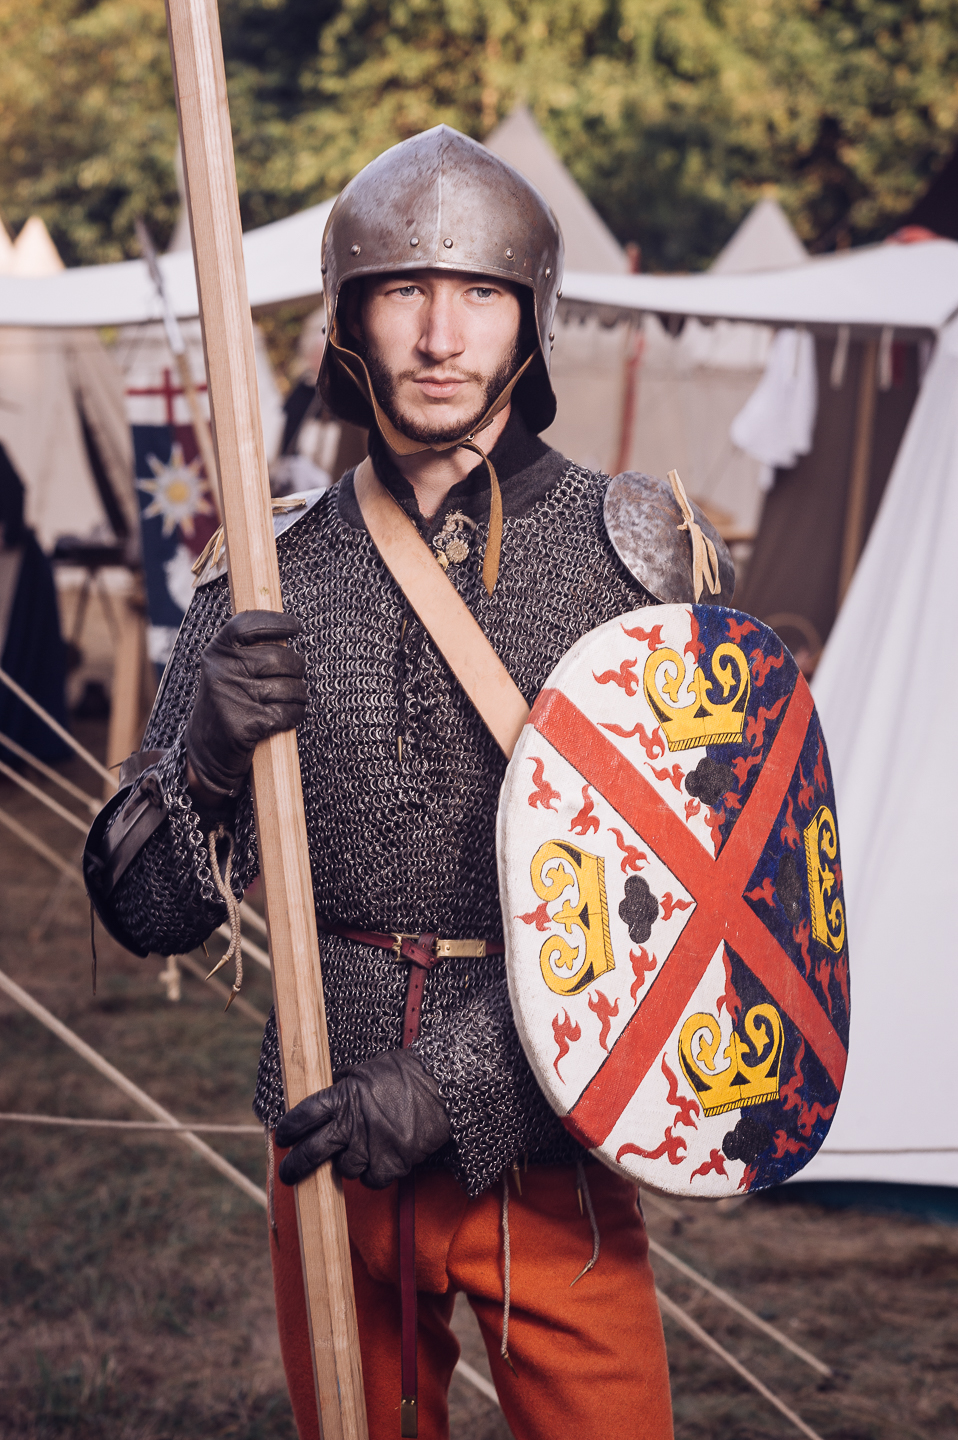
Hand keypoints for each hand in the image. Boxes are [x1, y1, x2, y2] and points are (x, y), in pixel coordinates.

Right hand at [185, 610, 306, 798]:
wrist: (206, 749)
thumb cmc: (228, 702)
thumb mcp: (227, 669)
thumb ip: (249, 650)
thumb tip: (287, 634)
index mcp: (217, 652)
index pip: (247, 624)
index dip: (276, 622)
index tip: (296, 626)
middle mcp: (221, 671)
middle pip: (280, 658)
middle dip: (296, 669)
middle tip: (295, 676)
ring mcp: (232, 697)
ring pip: (290, 687)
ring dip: (298, 695)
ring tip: (289, 699)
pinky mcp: (246, 723)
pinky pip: (288, 712)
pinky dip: (294, 715)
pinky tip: (284, 717)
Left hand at [275, 1050, 450, 1188]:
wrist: (442, 1087)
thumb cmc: (405, 1074)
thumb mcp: (367, 1071)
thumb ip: (343, 1086)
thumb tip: (327, 1092)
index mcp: (343, 1096)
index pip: (303, 1115)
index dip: (289, 1129)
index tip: (283, 1137)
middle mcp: (352, 1124)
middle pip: (312, 1152)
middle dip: (295, 1166)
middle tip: (288, 1174)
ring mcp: (371, 1146)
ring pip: (345, 1170)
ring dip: (347, 1165)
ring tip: (360, 1151)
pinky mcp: (391, 1164)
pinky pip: (371, 1181)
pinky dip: (374, 1175)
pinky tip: (381, 1160)